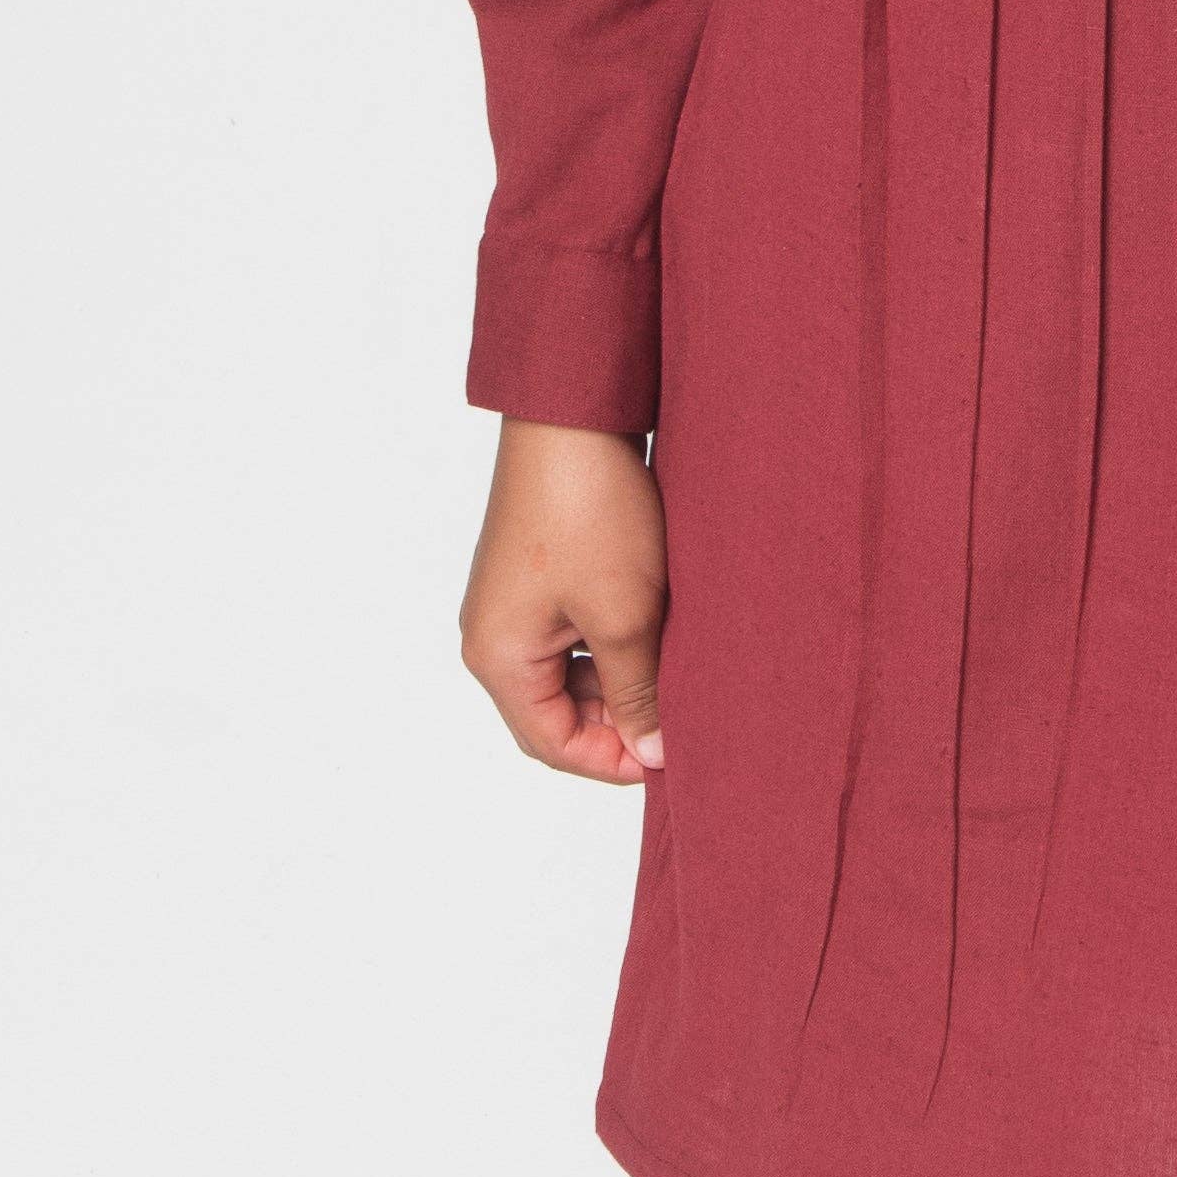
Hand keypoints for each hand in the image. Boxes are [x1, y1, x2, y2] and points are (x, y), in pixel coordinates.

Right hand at [461, 418, 668, 780]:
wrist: (575, 415)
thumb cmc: (590, 511)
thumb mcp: (625, 616)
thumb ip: (637, 693)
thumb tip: (653, 752)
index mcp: (499, 658)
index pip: (552, 745)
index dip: (613, 760)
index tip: (673, 756)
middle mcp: (493, 635)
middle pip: (556, 714)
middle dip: (619, 722)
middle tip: (683, 717)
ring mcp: (513, 603)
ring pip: (570, 675)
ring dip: (621, 682)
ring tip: (676, 673)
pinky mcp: (538, 575)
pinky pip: (573, 635)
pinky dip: (614, 646)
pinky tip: (659, 632)